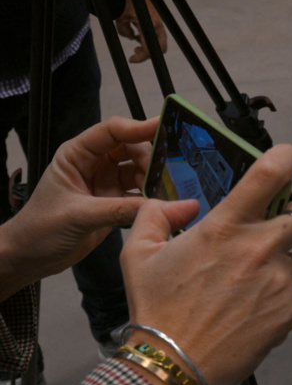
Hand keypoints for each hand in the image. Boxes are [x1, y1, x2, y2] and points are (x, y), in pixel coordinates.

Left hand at [0, 116, 156, 298]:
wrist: (31, 257)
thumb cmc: (39, 229)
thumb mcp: (78, 216)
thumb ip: (118, 209)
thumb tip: (157, 205)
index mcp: (77, 155)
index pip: (112, 131)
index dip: (138, 127)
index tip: (163, 128)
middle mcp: (94, 164)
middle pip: (131, 148)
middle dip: (151, 158)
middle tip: (167, 173)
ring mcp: (106, 183)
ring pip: (139, 171)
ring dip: (154, 179)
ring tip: (167, 192)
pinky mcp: (116, 203)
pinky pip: (140, 194)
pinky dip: (153, 198)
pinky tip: (164, 204)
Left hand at [115, 0, 167, 62]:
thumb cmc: (125, 0)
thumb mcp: (121, 18)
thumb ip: (125, 32)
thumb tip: (132, 38)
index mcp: (151, 26)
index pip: (149, 49)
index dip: (140, 58)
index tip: (131, 59)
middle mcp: (158, 25)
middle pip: (161, 48)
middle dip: (148, 53)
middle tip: (135, 52)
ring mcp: (159, 22)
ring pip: (159, 42)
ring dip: (148, 45)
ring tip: (135, 44)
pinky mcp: (157, 20)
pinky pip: (156, 34)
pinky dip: (148, 38)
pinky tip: (138, 34)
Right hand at [120, 143, 291, 384]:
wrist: (174, 365)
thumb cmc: (156, 308)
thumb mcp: (138, 254)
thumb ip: (157, 215)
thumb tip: (183, 204)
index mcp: (226, 225)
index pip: (271, 172)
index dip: (288, 157)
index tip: (288, 160)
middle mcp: (261, 247)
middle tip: (288, 220)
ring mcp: (280, 280)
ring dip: (278, 268)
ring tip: (245, 290)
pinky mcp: (290, 311)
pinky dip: (276, 302)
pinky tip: (248, 315)